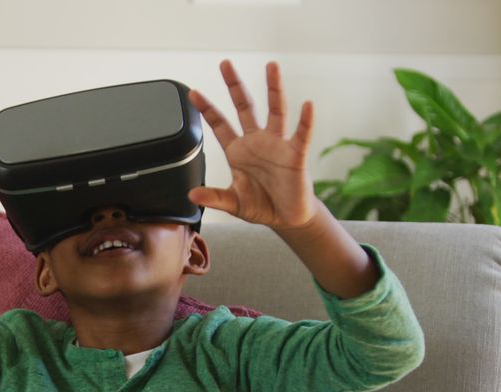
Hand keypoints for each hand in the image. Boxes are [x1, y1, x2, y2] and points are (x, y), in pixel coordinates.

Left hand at [188, 61, 317, 229]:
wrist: (287, 218)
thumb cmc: (261, 205)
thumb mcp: (234, 203)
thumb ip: (214, 197)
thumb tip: (192, 195)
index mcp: (238, 151)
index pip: (219, 125)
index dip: (207, 109)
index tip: (193, 93)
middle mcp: (257, 142)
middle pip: (245, 107)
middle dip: (234, 86)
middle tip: (224, 64)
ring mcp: (277, 145)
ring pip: (275, 111)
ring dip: (274, 88)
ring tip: (271, 66)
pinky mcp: (295, 155)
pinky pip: (301, 135)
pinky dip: (306, 121)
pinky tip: (307, 105)